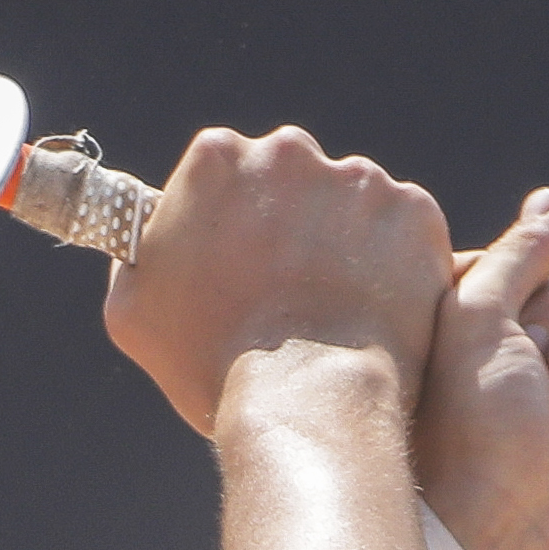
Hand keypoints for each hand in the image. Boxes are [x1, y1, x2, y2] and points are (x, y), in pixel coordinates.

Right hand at [103, 126, 453, 439]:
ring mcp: (359, 178)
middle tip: (283, 284)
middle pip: (287, 176)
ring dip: (341, 241)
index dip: (225, 215)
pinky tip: (370, 310)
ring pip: (348, 202)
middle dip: (286, 218)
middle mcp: (289, 150)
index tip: (233, 255)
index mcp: (216, 159)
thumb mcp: (133, 309)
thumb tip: (149, 236)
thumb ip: (138, 252)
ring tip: (331, 308)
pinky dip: (391, 263)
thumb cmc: (210, 362)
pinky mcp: (415, 212)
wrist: (307, 399)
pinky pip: (401, 231)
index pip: (220, 168)